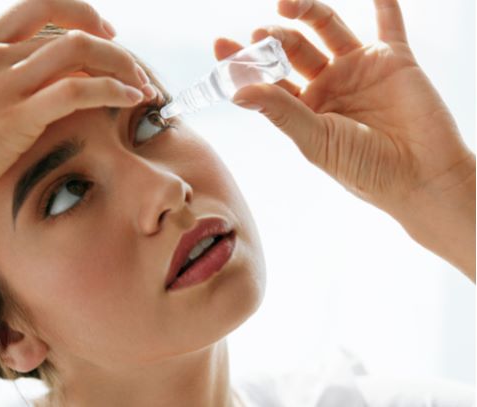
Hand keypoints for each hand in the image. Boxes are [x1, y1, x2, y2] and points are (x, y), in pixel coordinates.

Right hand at [0, 0, 150, 241]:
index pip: (37, 9)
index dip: (77, 14)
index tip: (104, 33)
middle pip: (66, 24)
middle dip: (109, 38)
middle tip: (133, 63)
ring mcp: (2, 84)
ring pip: (79, 51)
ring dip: (121, 65)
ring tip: (143, 87)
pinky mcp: (14, 119)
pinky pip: (77, 91)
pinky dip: (112, 90)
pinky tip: (131, 101)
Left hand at [215, 0, 474, 276]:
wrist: (420, 177)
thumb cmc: (364, 169)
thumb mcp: (315, 140)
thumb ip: (280, 111)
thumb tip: (237, 91)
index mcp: (304, 108)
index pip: (268, 79)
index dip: (245, 63)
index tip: (220, 45)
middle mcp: (327, 86)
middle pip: (293, 50)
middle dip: (274, 39)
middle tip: (259, 34)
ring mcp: (358, 70)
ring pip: (327, 29)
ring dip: (307, 12)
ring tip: (285, 4)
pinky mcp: (393, 60)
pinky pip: (388, 24)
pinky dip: (383, 3)